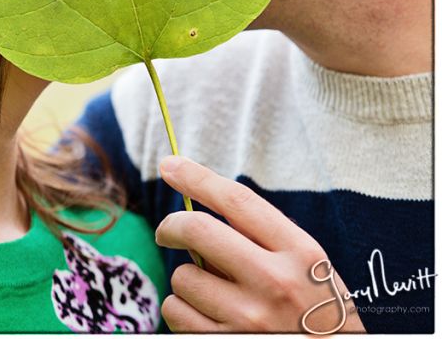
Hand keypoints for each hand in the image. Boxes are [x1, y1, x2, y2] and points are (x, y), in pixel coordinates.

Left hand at [156, 156, 364, 333]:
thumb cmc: (319, 319)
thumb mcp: (311, 272)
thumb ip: (264, 241)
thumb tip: (200, 214)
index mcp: (301, 254)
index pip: (238, 200)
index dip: (197, 178)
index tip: (170, 165)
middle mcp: (275, 284)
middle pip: (198, 230)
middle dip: (171, 225)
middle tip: (167, 232)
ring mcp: (250, 320)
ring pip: (183, 277)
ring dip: (187, 282)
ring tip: (214, 296)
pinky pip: (176, 314)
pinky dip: (181, 312)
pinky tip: (206, 318)